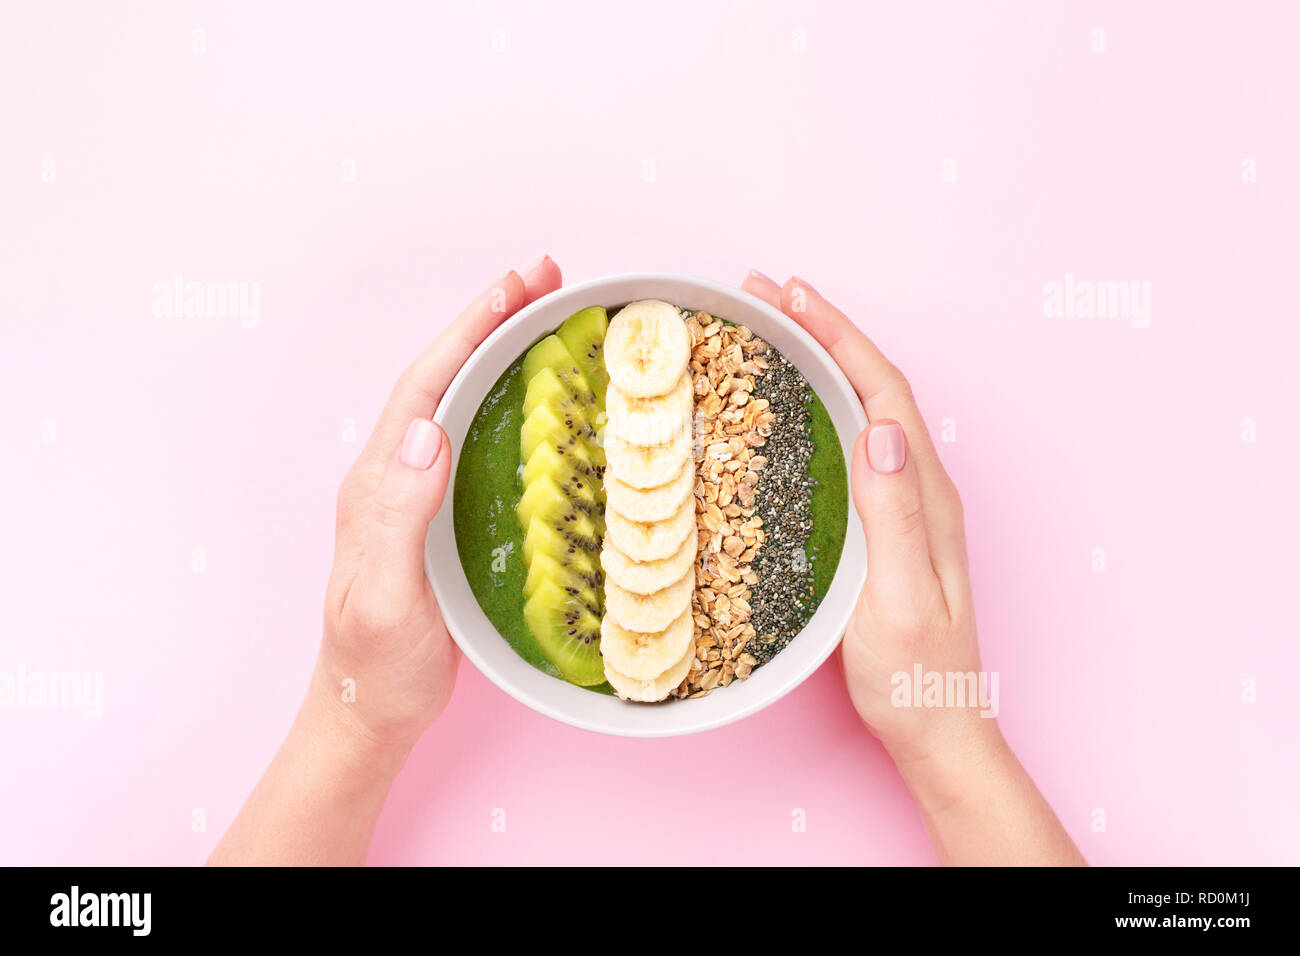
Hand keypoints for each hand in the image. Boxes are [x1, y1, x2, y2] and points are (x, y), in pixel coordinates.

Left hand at [315, 257, 564, 752]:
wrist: (371, 714)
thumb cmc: (376, 666)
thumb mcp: (385, 599)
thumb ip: (398, 517)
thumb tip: (429, 431)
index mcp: (379, 483)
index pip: (426, 386)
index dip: (469, 329)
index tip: (518, 285)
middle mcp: (398, 476)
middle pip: (447, 378)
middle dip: (492, 321)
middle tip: (549, 278)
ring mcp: (422, 495)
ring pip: (466, 404)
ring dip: (506, 354)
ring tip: (556, 318)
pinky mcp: (447, 517)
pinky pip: (483, 443)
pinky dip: (517, 406)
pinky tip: (550, 402)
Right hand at [740, 270, 984, 762]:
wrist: (934, 724)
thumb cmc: (915, 673)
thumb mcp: (901, 598)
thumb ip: (895, 516)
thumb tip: (878, 429)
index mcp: (925, 493)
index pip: (883, 391)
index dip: (840, 337)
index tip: (793, 296)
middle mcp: (918, 486)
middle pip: (872, 387)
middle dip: (824, 331)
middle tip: (767, 294)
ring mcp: (902, 504)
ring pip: (861, 410)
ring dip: (820, 361)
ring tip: (772, 330)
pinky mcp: (883, 524)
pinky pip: (849, 444)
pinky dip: (817, 406)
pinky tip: (789, 408)